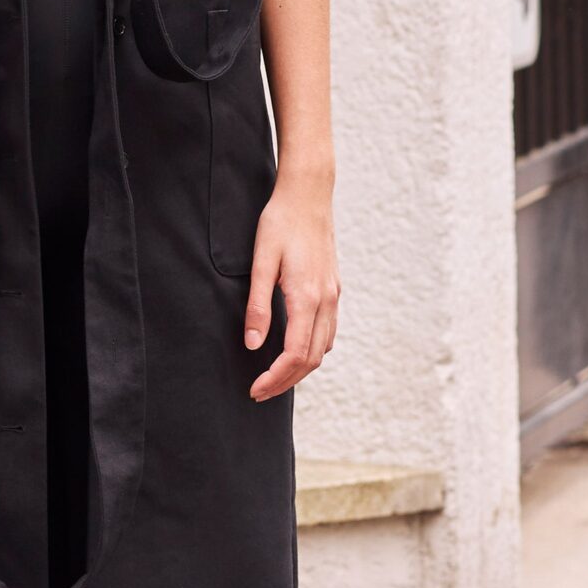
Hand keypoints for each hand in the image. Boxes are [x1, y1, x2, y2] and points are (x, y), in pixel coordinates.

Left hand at [242, 173, 338, 400]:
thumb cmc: (280, 223)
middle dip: (286, 381)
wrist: (309, 195)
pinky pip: (328, 331)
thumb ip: (258, 306)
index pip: (295, 355)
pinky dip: (313, 350)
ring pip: (323, 348)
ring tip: (274, 377)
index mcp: (307, 297)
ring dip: (300, 369)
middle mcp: (327, 301)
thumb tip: (253, 345)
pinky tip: (294, 350)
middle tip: (259, 392)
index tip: (255, 389)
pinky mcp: (334, 289)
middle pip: (312, 359)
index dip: (276, 378)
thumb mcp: (261, 262)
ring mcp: (334, 295)